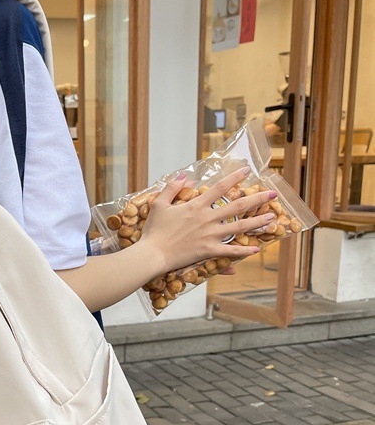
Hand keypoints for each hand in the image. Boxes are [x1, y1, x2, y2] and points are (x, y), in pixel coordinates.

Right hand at [139, 165, 277, 275]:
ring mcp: (210, 235)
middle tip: (272, 194)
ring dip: (257, 222)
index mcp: (196, 206)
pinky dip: (243, 250)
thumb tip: (184, 175)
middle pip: (237, 206)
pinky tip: (256, 249)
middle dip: (257, 199)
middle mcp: (207, 218)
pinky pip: (230, 251)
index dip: (235, 178)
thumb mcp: (159, 205)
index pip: (220, 188)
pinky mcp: (208, 250)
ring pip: (239, 227)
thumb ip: (172, 188)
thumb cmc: (154, 230)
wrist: (152, 254)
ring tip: (271, 218)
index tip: (247, 171)